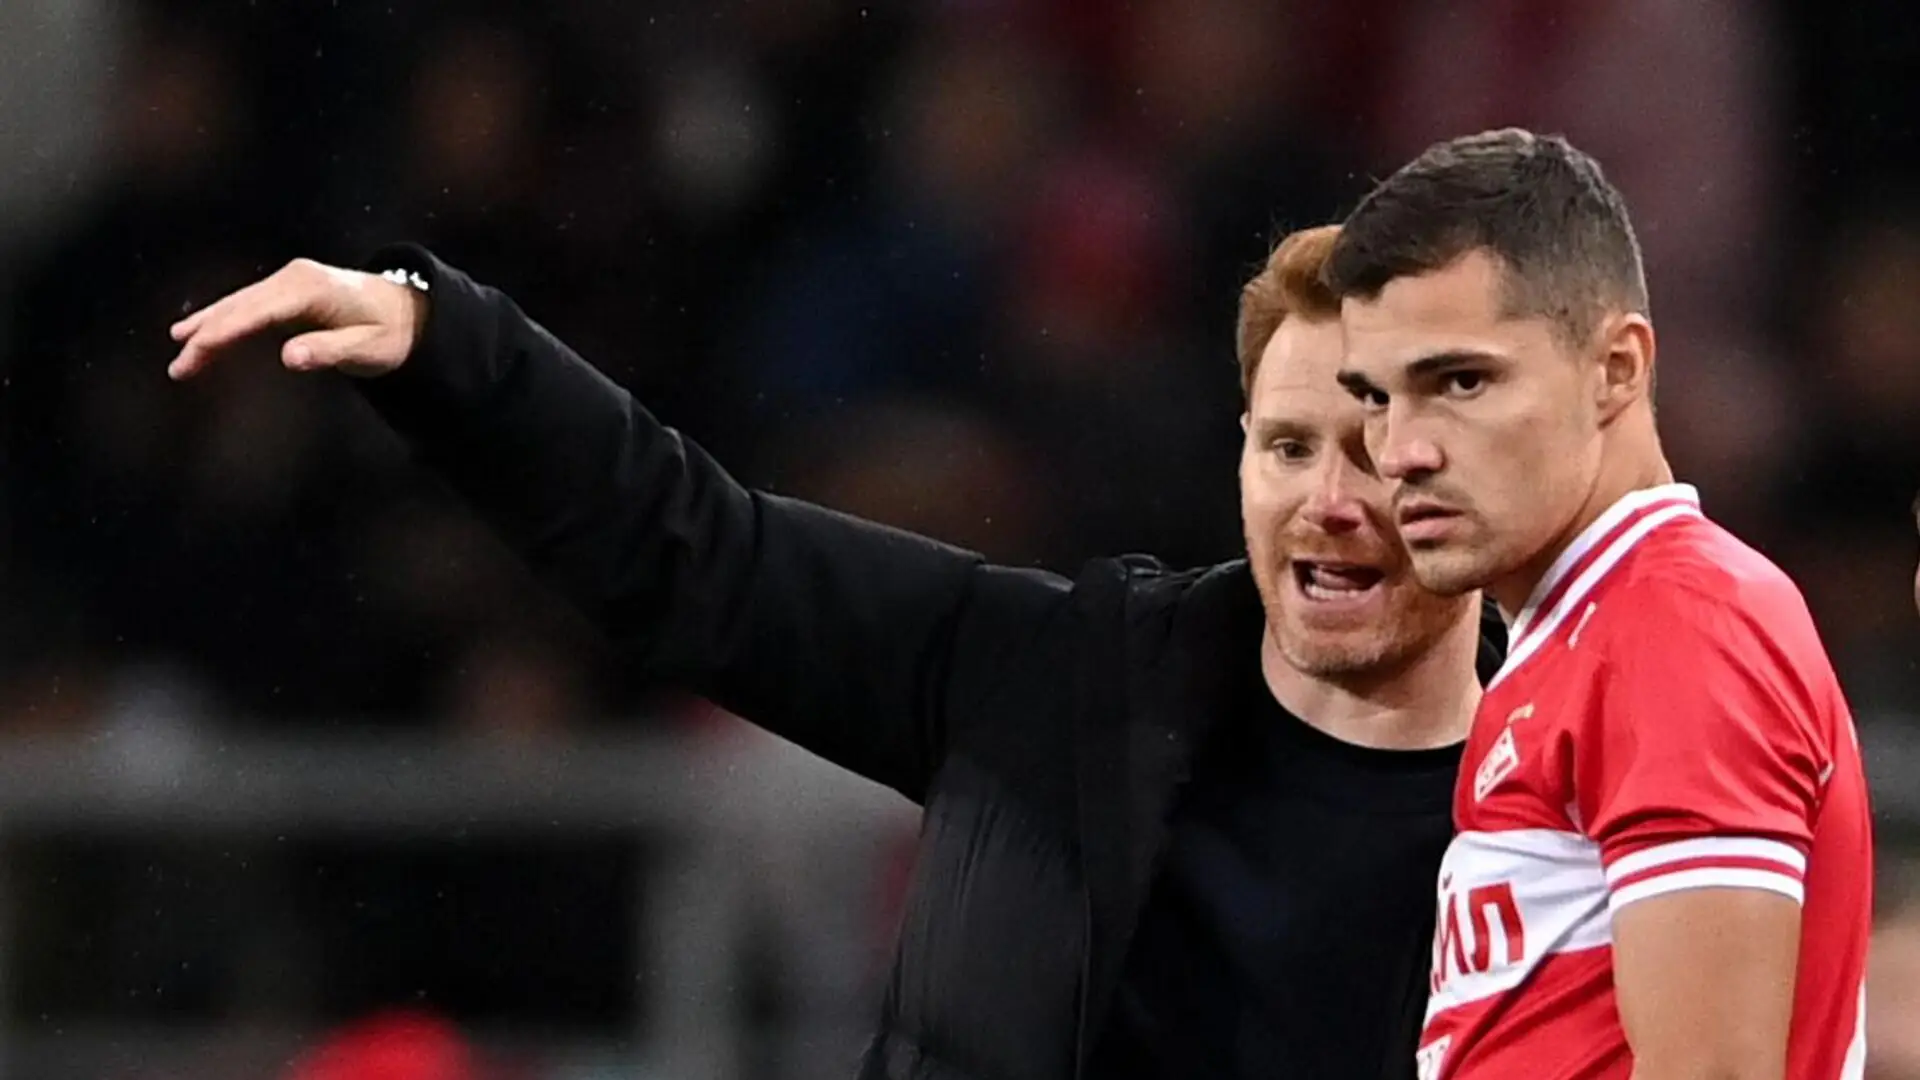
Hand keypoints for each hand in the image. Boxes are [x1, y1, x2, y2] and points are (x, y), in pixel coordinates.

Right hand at [167, 259, 428, 380]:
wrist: (411, 311)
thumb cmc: (391, 334)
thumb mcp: (369, 351)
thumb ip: (330, 352)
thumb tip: (290, 357)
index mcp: (310, 290)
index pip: (256, 312)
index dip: (223, 332)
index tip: (197, 351)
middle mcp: (294, 278)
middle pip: (239, 307)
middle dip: (206, 336)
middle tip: (179, 367)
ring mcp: (289, 280)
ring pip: (238, 304)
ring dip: (207, 327)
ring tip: (179, 351)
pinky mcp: (288, 289)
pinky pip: (248, 305)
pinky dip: (223, 319)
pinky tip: (198, 331)